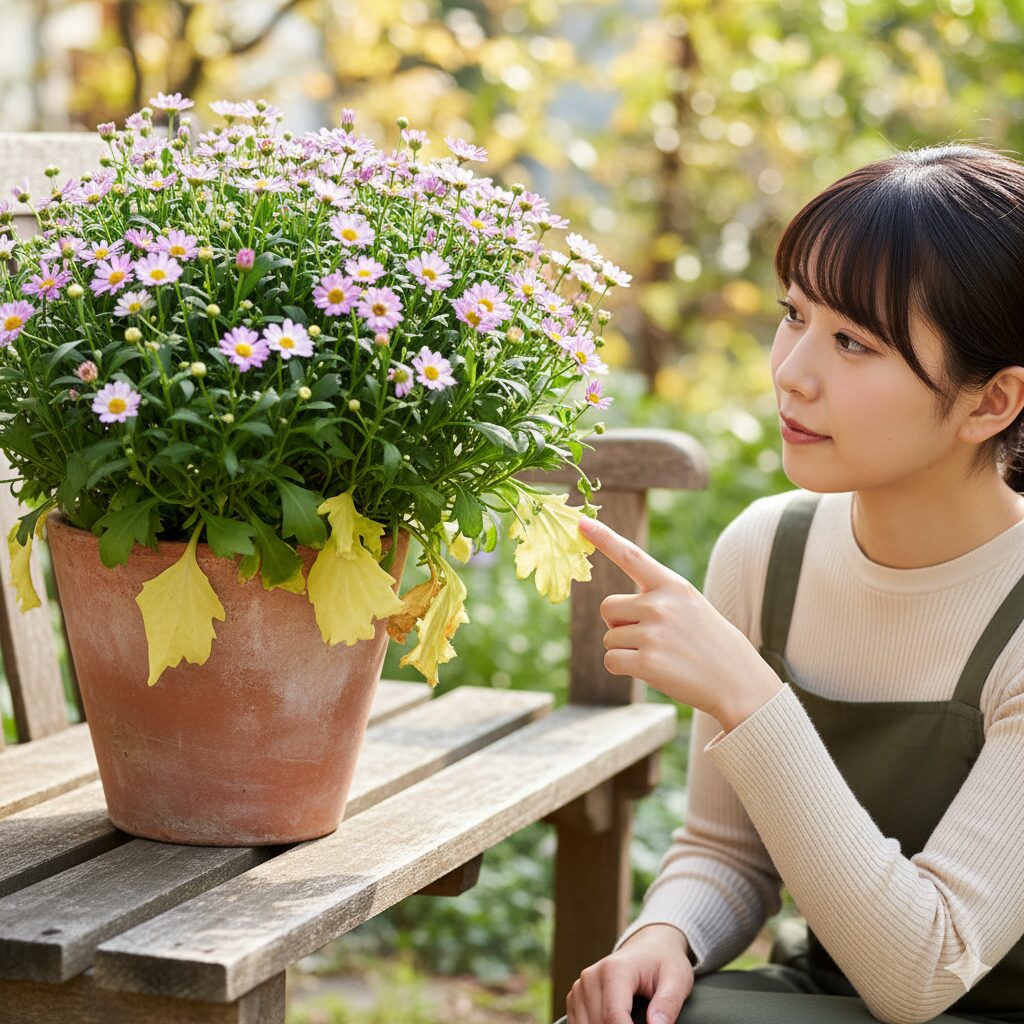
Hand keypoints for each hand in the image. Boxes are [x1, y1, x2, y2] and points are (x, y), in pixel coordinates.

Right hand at [565, 924, 693, 1023]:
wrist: (649, 948)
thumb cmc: (664, 963)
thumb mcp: (677, 979)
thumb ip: (668, 1003)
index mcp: (615, 970)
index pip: (613, 1017)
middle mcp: (592, 976)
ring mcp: (581, 986)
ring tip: (633, 1021)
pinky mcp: (576, 996)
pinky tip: (613, 1023)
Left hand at [577, 517, 781, 729]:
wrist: (738, 682)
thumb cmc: (710, 644)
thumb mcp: (690, 606)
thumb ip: (656, 598)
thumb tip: (612, 609)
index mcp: (673, 586)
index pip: (632, 555)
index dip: (604, 538)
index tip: (581, 523)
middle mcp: (661, 604)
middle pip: (608, 607)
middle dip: (619, 625)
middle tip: (650, 638)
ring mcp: (653, 633)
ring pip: (609, 638)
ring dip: (625, 650)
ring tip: (660, 655)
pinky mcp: (647, 662)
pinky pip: (611, 660)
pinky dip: (623, 668)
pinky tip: (651, 670)